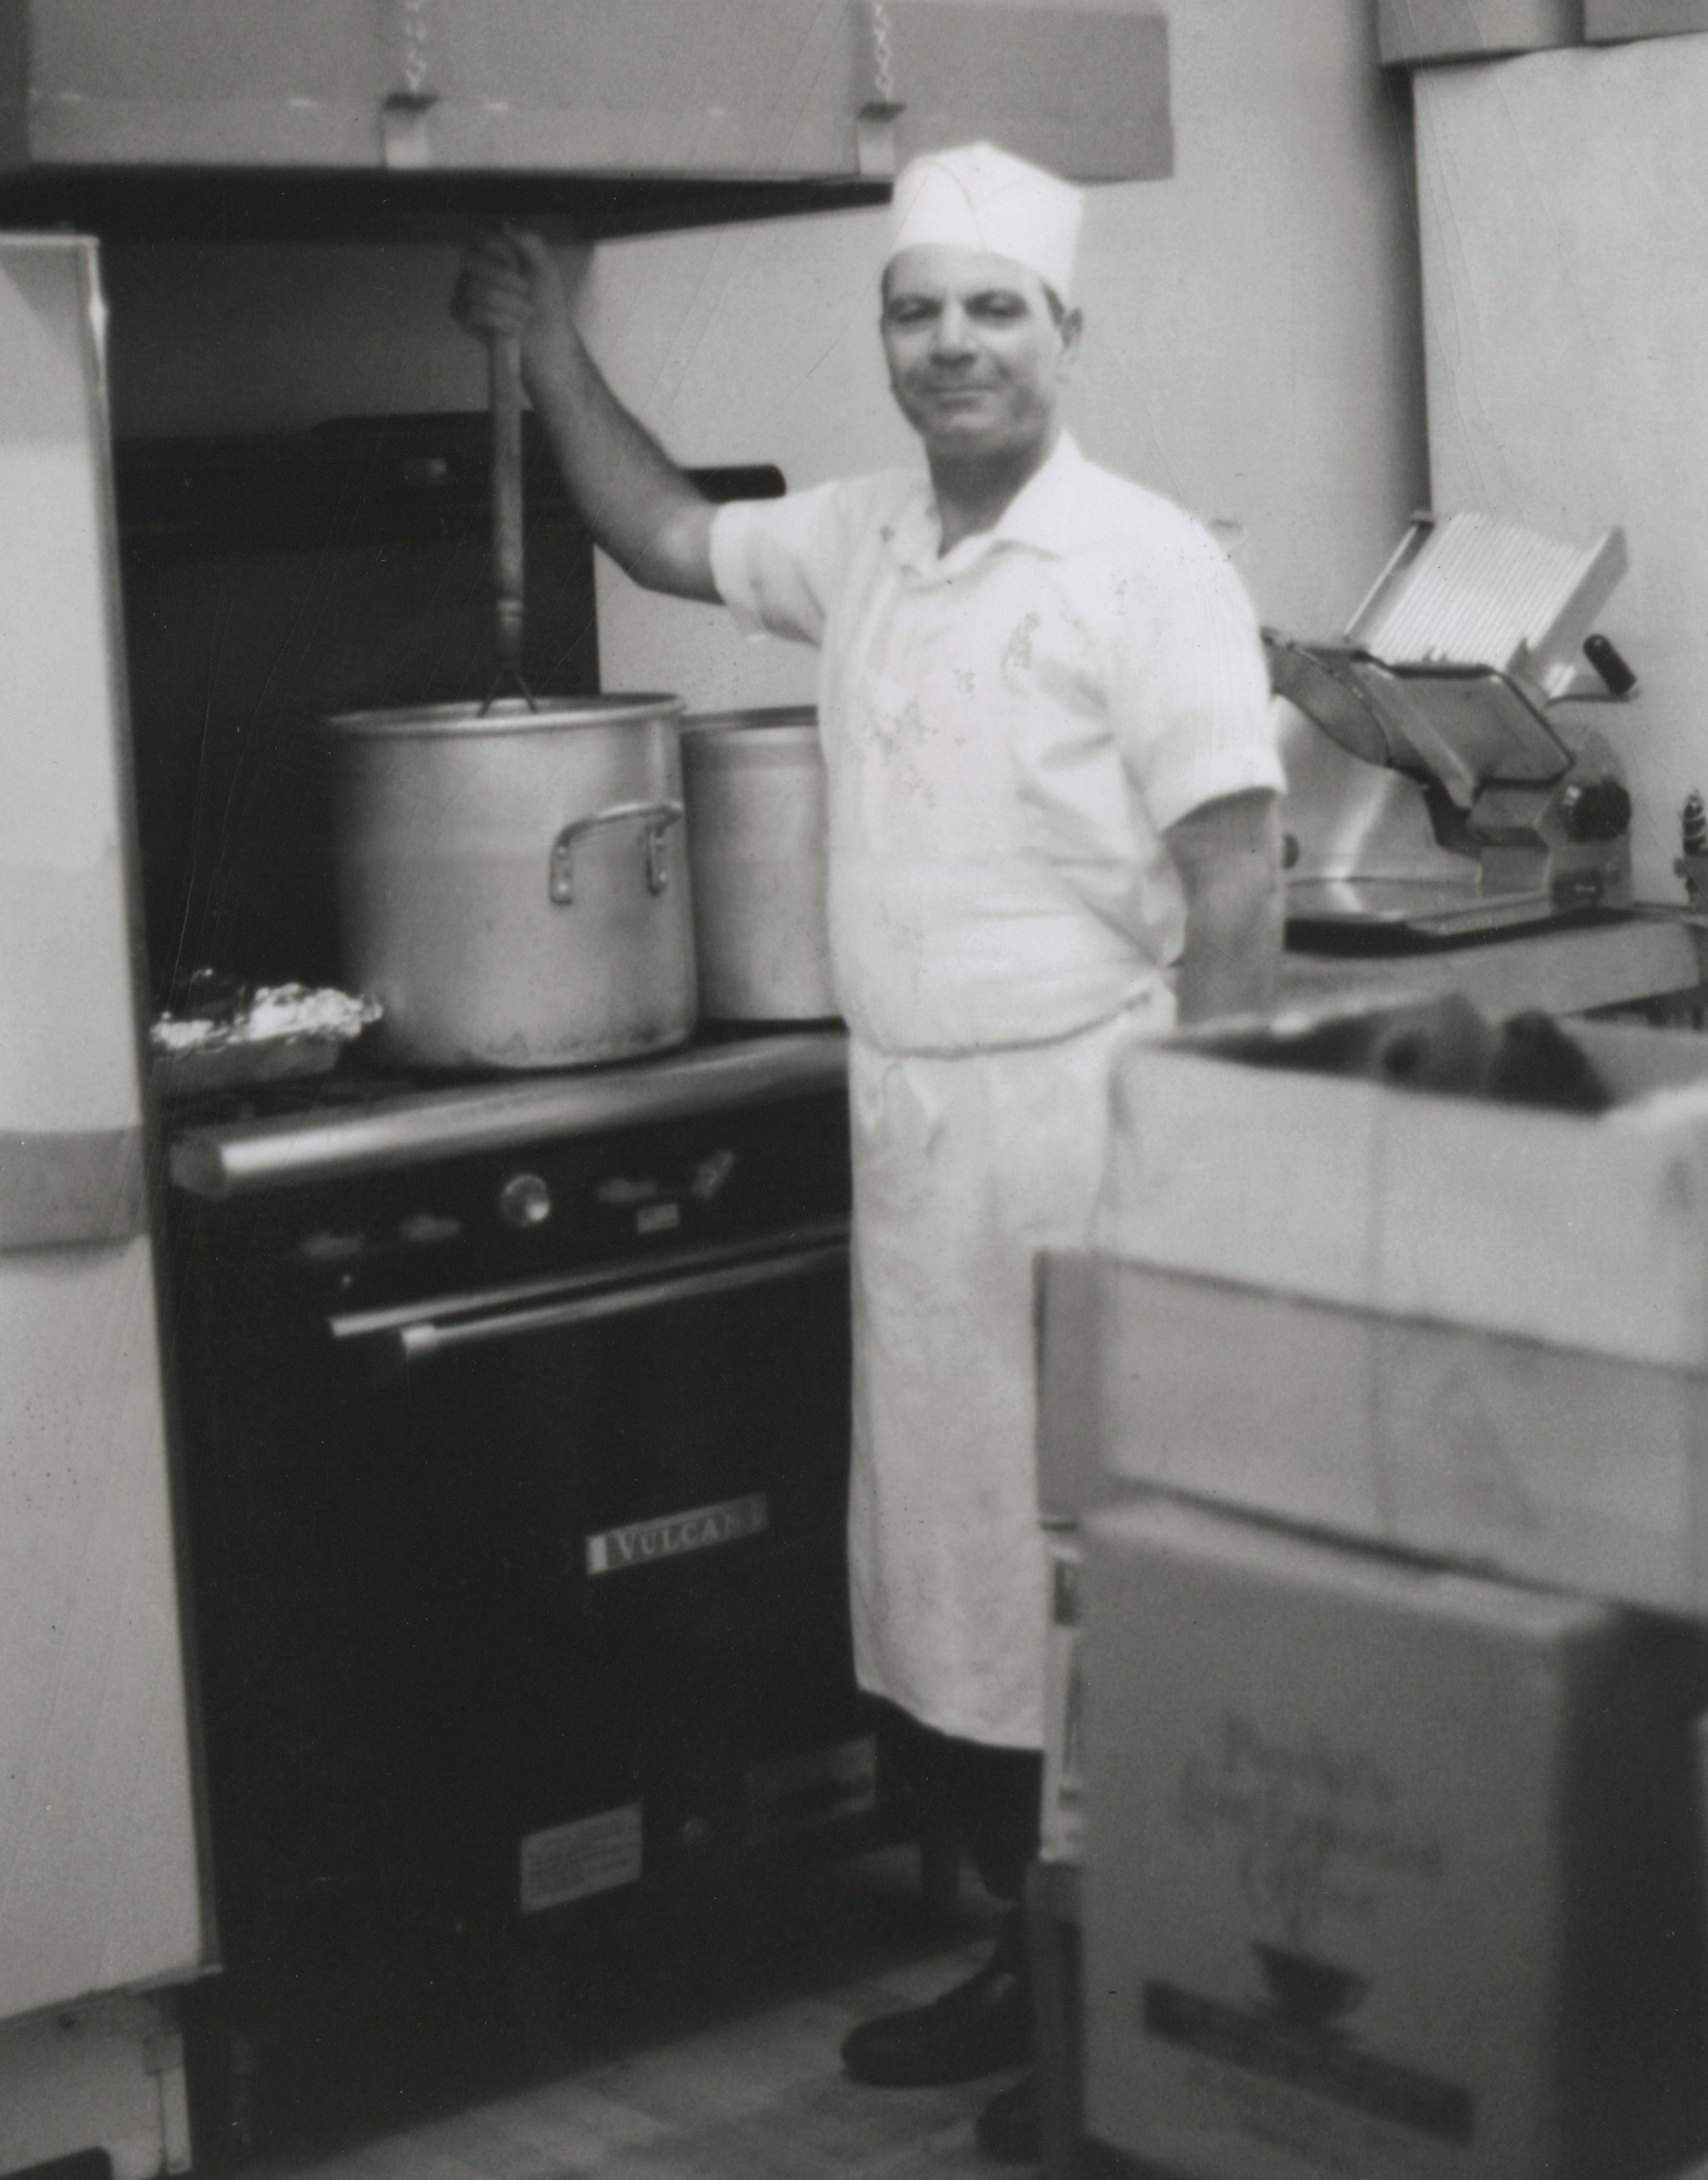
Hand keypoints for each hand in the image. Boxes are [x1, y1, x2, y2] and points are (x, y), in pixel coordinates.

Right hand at [451, 226, 575, 388]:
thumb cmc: (545, 297)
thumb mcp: (545, 265)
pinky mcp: (462, 313)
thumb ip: (529, 241)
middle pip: (470, 259)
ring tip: (526, 314)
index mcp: (491, 246)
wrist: (546, 335)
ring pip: (473, 289)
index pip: (478, 233)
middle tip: (526, 291)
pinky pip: (470, 312)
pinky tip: (514, 326)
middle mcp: (473, 264)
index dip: (498, 247)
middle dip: (504, 279)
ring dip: (508, 304)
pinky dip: (498, 320)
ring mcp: (464, 288)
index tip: (518, 263)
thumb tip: (503, 224)